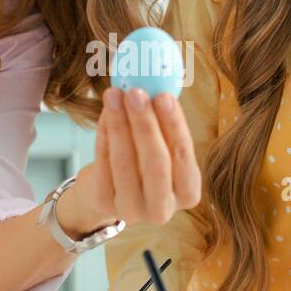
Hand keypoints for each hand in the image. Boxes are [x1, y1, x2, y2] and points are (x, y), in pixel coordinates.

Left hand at [80, 88, 201, 227]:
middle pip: (156, 164)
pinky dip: (103, 136)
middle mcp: (162, 208)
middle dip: (145, 125)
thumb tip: (154, 81)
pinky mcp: (104, 204)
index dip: (174, 125)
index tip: (164, 96)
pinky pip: (103, 165)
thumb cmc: (142, 160)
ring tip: (114, 95)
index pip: (184, 156)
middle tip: (136, 93)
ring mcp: (132, 210)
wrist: (109, 189)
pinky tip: (105, 113)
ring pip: (125, 164)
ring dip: (119, 125)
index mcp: (188, 193)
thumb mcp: (160, 146)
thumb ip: (161, 121)